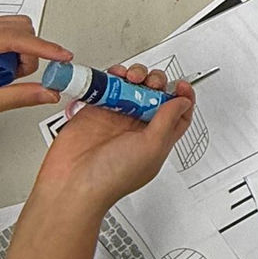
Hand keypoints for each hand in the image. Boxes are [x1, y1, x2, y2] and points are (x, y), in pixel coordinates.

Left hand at [0, 16, 70, 148]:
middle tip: (19, 79)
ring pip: (10, 31)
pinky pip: (0, 38)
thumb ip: (19, 96)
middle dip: (27, 54)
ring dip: (17, 54)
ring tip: (3, 79)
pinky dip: (7, 55)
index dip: (44, 48)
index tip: (63, 57)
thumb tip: (49, 92)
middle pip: (16, 28)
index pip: (14, 38)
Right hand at [35, 64, 195, 208]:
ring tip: (131, 77)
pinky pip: (108, 86)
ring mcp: (116, 118)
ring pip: (132, 87)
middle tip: (150, 83)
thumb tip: (183, 102)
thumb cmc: (111, 178)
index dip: (183, 98)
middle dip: (156, 82)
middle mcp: (137, 128)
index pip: (178, 115)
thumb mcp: (151, 148)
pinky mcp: (96, 110)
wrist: (73, 183)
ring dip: (136, 75)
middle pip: (155, 95)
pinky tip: (115, 76)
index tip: (181, 86)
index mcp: (157, 139)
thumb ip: (168, 121)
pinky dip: (113, 76)